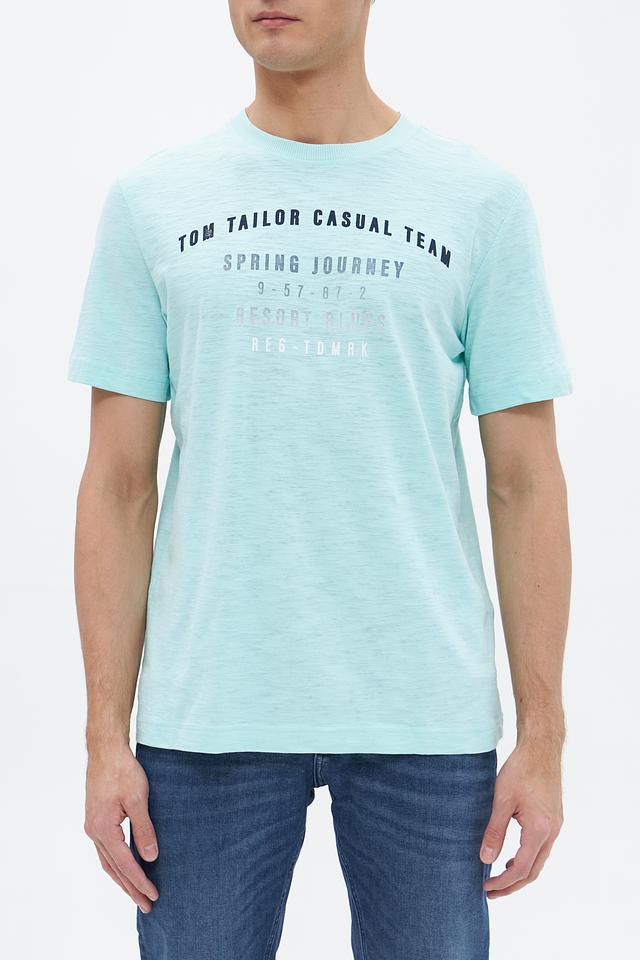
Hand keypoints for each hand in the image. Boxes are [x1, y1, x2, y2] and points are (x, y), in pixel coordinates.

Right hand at [84, 744, 158, 911]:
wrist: (105, 750)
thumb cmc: (123, 771)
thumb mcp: (137, 799)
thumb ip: (143, 830)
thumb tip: (150, 857)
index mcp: (102, 828)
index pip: (124, 863)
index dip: (140, 881)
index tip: (154, 895)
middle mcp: (94, 831)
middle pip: (114, 868)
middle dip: (131, 888)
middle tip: (148, 905)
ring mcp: (93, 826)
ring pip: (108, 861)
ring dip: (123, 879)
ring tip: (138, 894)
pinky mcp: (96, 819)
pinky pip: (107, 850)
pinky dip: (117, 864)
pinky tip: (126, 868)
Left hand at [480, 741, 562, 897]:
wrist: (541, 748)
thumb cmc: (520, 769)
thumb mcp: (502, 799)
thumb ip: (494, 830)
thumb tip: (485, 858)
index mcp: (540, 829)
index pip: (521, 868)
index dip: (503, 882)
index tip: (486, 887)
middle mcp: (552, 831)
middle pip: (533, 871)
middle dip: (512, 885)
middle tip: (491, 892)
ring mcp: (555, 825)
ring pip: (539, 860)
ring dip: (520, 872)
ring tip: (499, 877)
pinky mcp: (554, 818)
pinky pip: (541, 847)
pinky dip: (527, 858)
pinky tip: (512, 856)